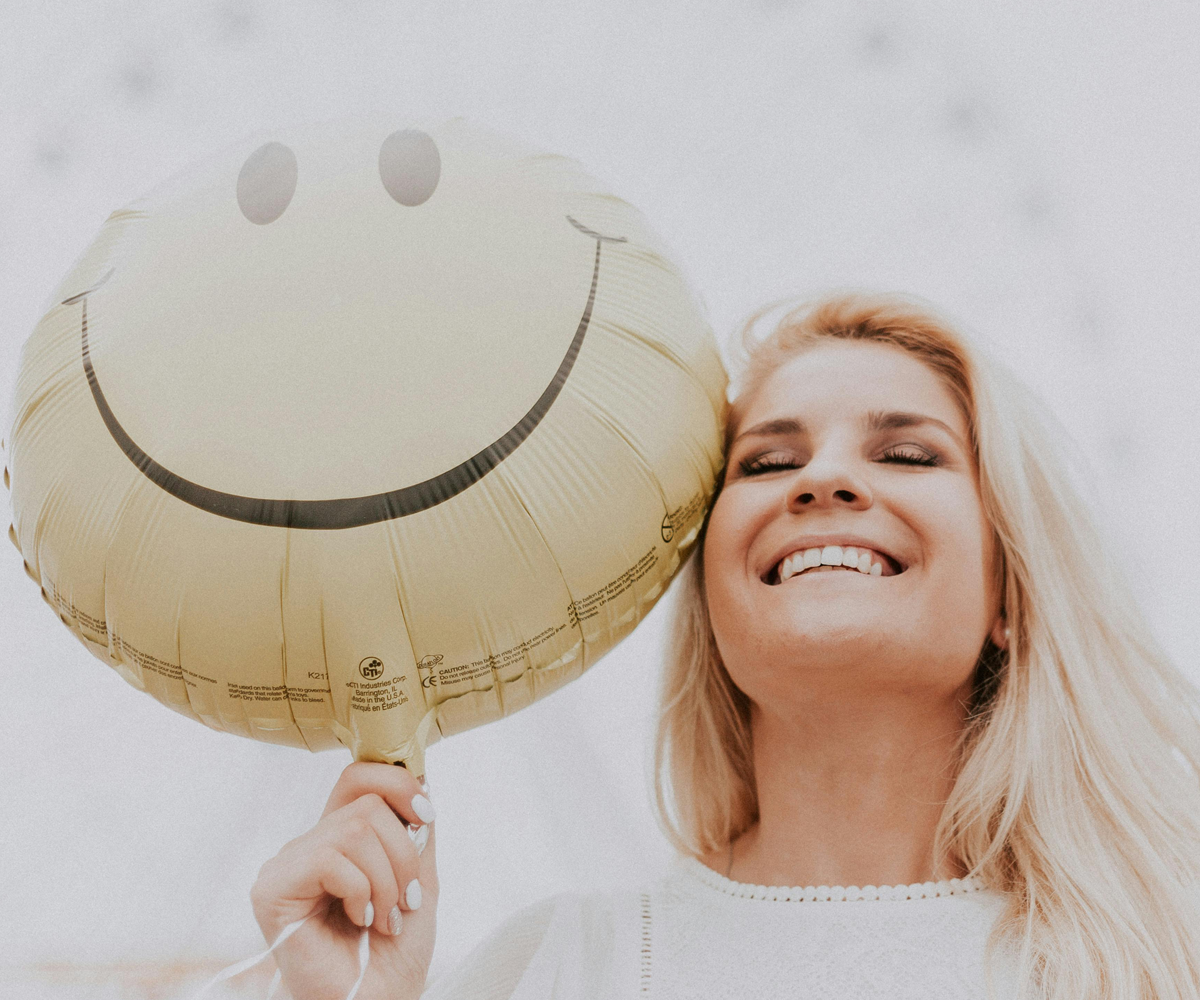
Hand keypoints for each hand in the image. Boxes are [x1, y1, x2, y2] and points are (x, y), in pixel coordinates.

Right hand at [250, 762, 438, 999]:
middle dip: (403, 853)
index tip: (425, 816)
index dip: (397, 782)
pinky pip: (329, 859)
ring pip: (353, 829)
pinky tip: (360, 921)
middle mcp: (310, 844)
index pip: (358, 776)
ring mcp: (287, 865)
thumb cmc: (395, 953)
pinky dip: (361, 891)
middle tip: (406, 901)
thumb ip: (417, 829)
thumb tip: (422, 773)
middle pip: (365, 802)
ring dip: (386, 879)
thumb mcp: (420, 878)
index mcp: (341, 838)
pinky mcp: (272, 890)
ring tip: (385, 918)